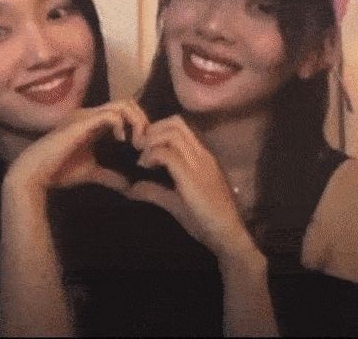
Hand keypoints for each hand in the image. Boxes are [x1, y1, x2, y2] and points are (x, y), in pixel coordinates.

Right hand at [4, 99, 148, 193]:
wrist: (36, 174)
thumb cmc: (60, 171)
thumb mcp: (92, 172)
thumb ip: (110, 176)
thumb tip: (129, 186)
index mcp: (94, 122)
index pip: (124, 110)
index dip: (139, 123)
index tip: (143, 145)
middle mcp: (91, 114)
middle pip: (127, 102)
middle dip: (142, 120)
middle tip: (144, 142)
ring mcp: (86, 116)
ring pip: (122, 104)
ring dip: (136, 122)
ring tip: (136, 143)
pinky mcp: (82, 122)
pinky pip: (110, 114)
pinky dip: (121, 124)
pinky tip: (121, 140)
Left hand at [126, 115, 255, 259]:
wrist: (227, 236)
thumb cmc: (206, 220)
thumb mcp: (175, 202)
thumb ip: (154, 191)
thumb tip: (130, 188)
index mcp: (201, 156)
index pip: (180, 125)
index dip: (158, 129)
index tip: (144, 147)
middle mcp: (202, 154)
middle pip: (175, 122)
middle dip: (152, 130)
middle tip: (140, 149)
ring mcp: (199, 163)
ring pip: (171, 133)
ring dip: (151, 141)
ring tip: (143, 159)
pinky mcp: (192, 176)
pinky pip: (168, 154)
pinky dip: (152, 155)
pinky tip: (146, 167)